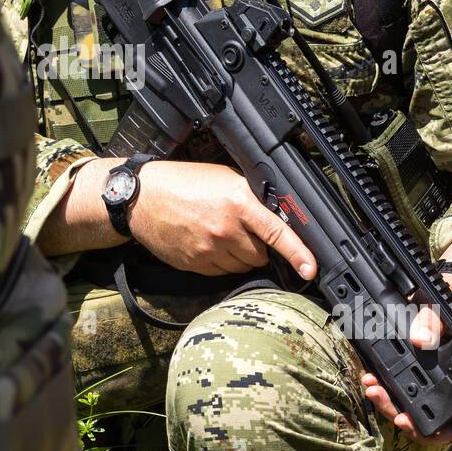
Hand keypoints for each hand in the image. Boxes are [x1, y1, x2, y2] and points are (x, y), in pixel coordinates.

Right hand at [130, 160, 317, 279]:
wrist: (141, 198)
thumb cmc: (182, 182)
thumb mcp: (223, 177)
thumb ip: (250, 197)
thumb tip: (275, 215)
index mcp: (237, 201)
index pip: (276, 232)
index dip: (298, 253)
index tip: (310, 268)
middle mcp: (225, 228)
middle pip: (261, 256)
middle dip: (259, 248)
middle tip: (244, 232)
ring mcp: (208, 250)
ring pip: (242, 267)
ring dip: (241, 257)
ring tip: (222, 236)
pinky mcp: (194, 264)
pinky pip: (221, 273)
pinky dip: (221, 262)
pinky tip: (208, 244)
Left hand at [360, 275, 451, 444]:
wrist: (439, 301)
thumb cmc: (451, 312)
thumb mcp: (444, 315)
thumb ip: (433, 325)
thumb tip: (419, 340)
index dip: (440, 433)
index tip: (412, 425)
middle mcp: (451, 393)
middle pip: (427, 421)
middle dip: (400, 414)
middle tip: (382, 402)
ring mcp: (431, 389)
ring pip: (409, 408)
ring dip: (387, 402)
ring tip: (370, 387)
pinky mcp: (413, 380)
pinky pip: (398, 393)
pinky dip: (384, 389)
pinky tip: (370, 378)